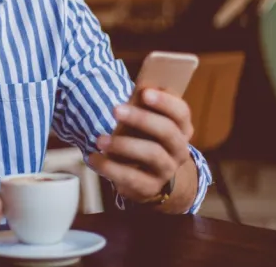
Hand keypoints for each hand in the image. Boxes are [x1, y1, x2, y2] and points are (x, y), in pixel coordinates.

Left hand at [89, 88, 193, 203]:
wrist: (150, 177)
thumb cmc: (144, 138)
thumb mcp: (146, 121)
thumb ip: (143, 105)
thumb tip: (136, 87)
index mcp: (181, 128)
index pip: (181, 112)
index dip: (165, 101)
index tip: (144, 92)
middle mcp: (179, 149)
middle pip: (167, 131)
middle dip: (141, 118)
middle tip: (115, 109)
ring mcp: (167, 170)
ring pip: (152, 154)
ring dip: (123, 144)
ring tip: (100, 139)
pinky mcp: (150, 187)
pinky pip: (131, 177)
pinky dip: (110, 167)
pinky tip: (93, 158)